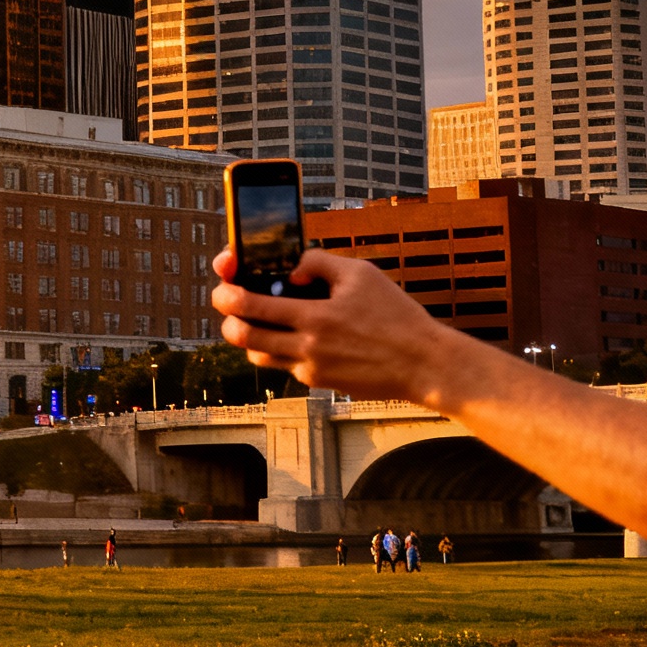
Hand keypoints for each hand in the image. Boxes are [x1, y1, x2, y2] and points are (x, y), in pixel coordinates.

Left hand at [209, 246, 467, 405]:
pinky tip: (294, 333)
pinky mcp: (320, 383)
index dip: (227, 294)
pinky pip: (286, 365)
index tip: (222, 285)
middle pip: (244, 336)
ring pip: (259, 356)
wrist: (424, 364)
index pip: (251, 306)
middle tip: (228, 304)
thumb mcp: (361, 274)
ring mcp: (312, 369)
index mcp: (315, 317)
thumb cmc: (396, 315)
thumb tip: (288, 267)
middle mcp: (308, 347)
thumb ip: (318, 263)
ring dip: (250, 337)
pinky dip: (281, 349)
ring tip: (256, 320)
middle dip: (228, 317)